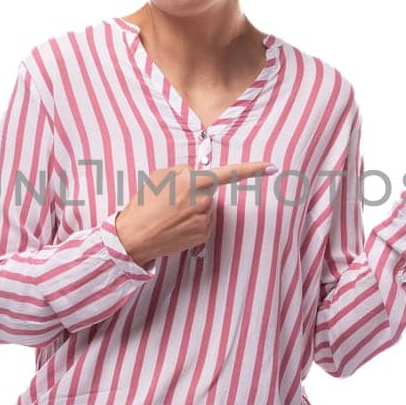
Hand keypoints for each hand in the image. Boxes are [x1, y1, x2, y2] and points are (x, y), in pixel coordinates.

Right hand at [113, 162, 276, 265]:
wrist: (134, 238)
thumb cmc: (143, 204)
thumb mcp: (158, 176)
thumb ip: (183, 171)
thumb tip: (196, 174)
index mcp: (192, 182)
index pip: (229, 173)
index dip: (252, 169)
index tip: (272, 167)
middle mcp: (203, 201)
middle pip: (211, 190)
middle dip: (197, 191)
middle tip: (171, 199)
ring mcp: (205, 220)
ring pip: (208, 207)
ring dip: (194, 207)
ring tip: (170, 214)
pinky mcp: (204, 236)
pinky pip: (205, 222)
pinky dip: (194, 221)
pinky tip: (176, 225)